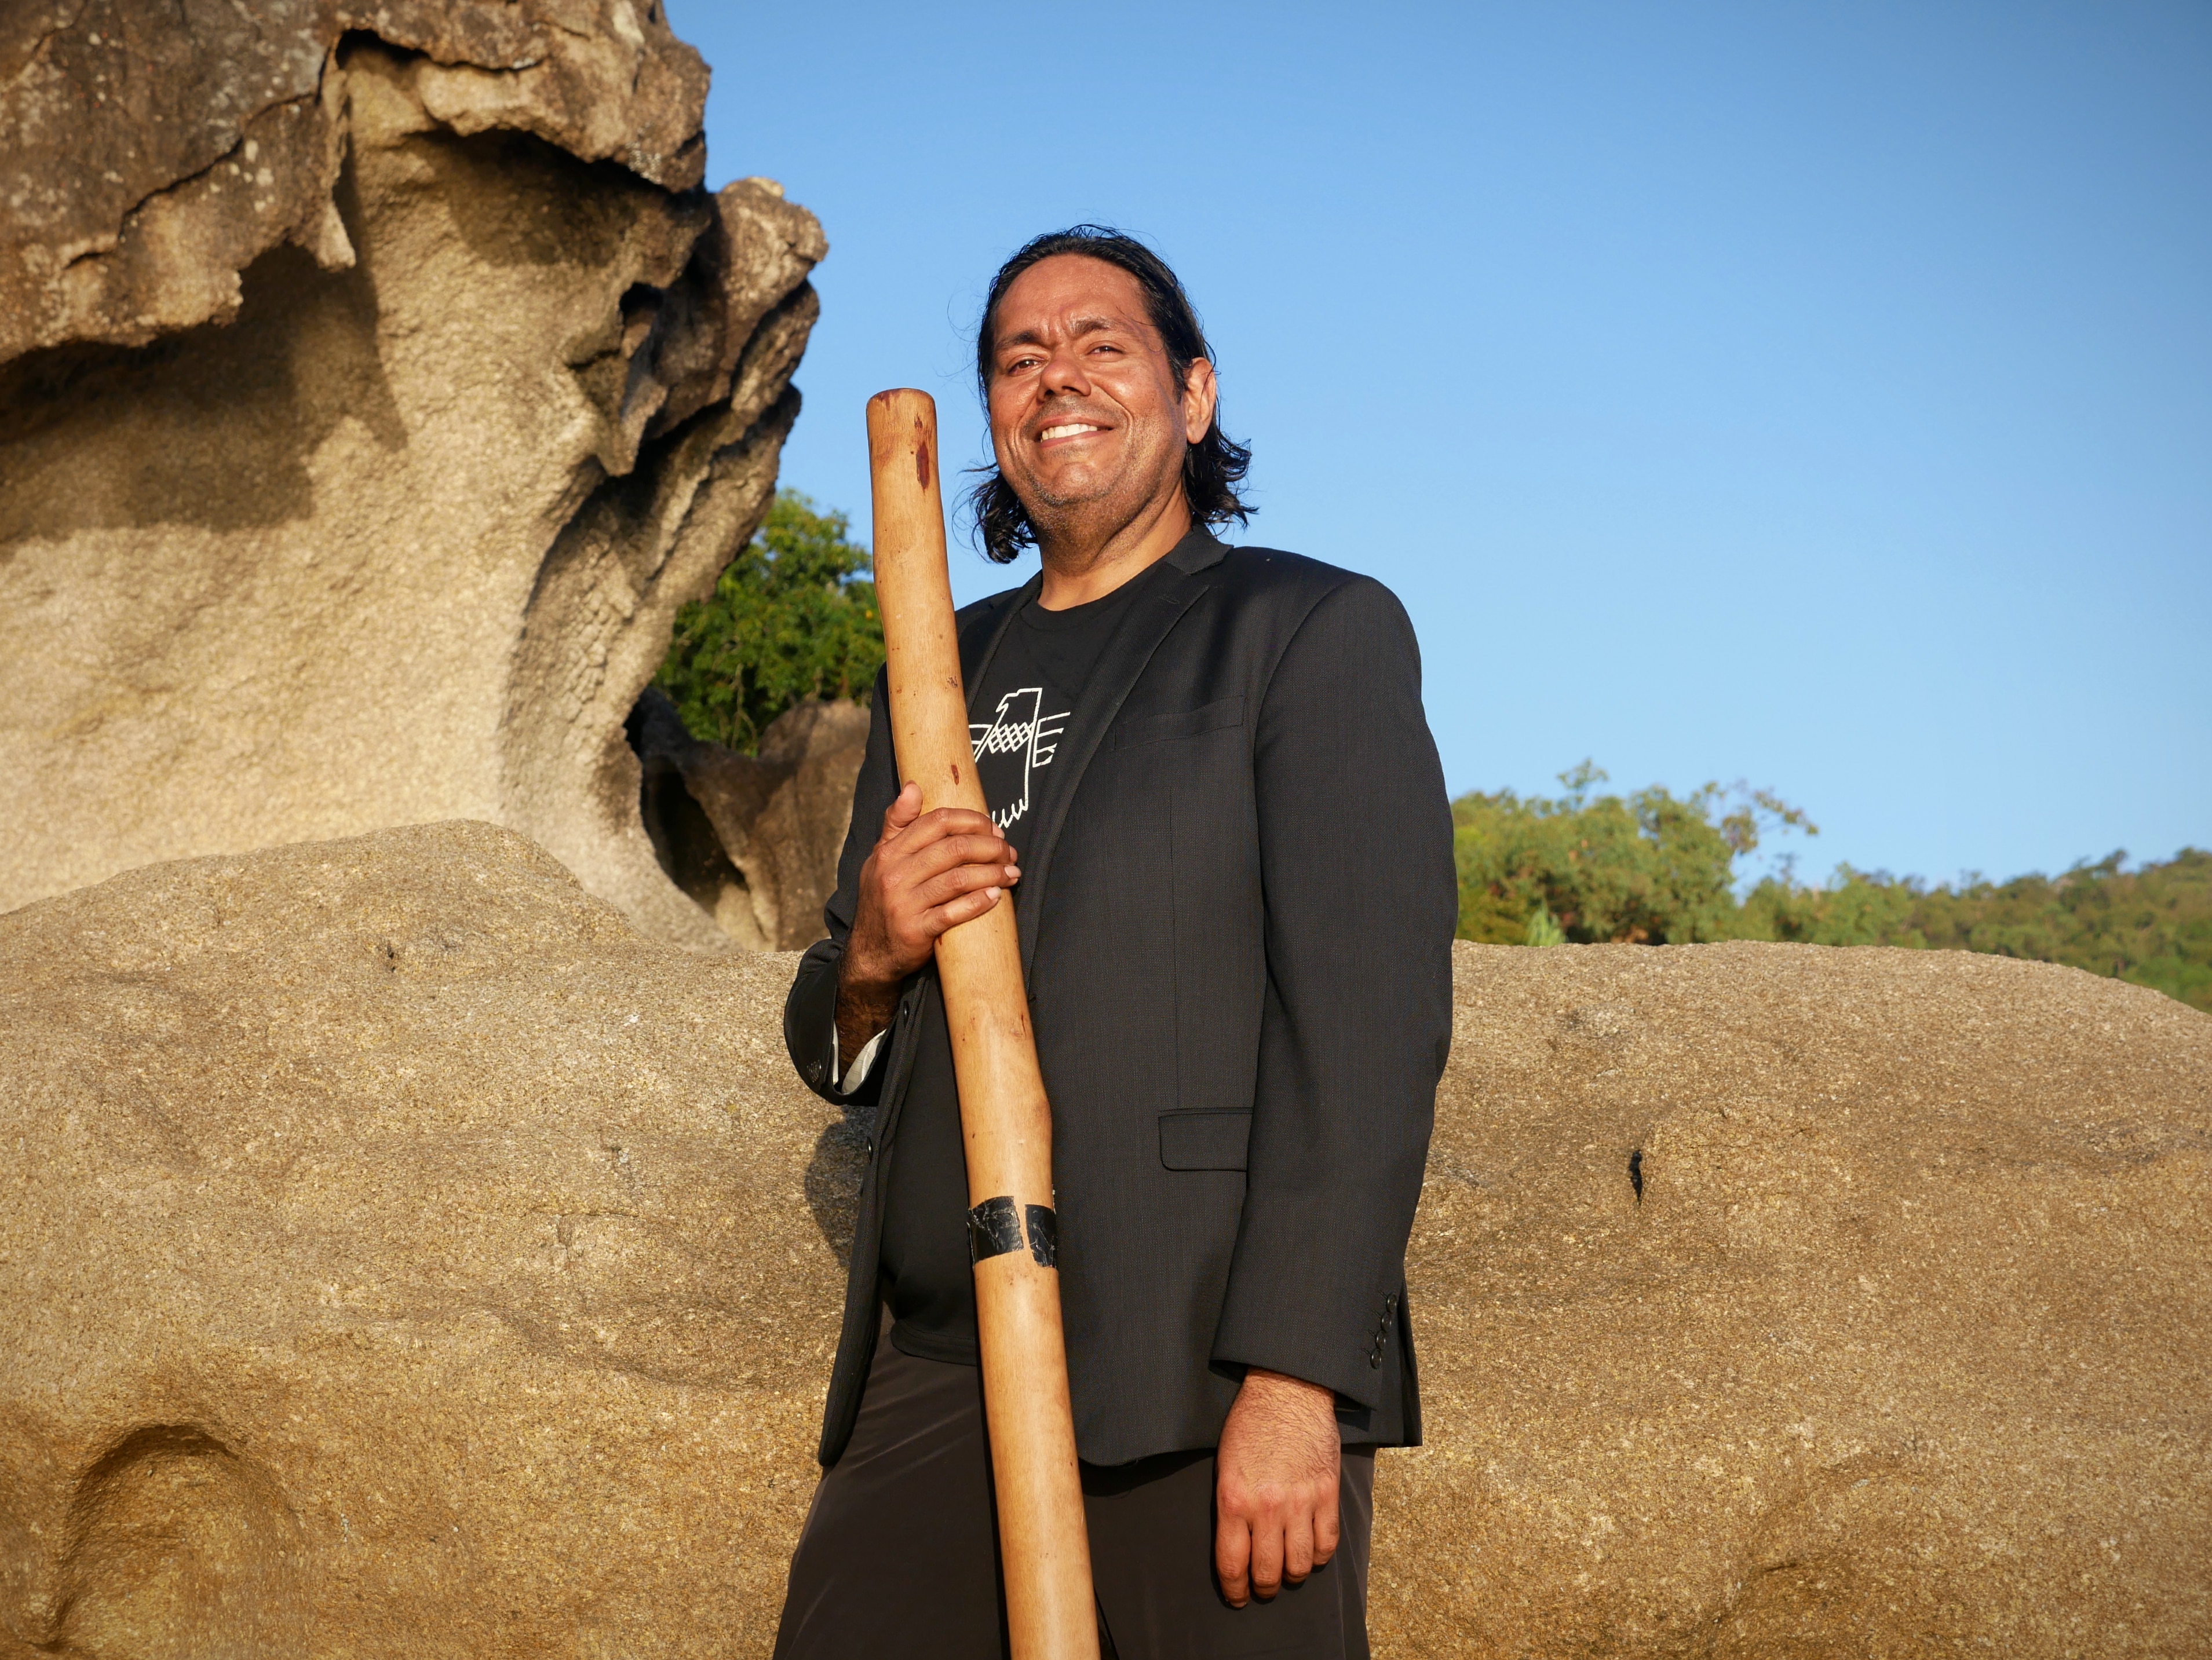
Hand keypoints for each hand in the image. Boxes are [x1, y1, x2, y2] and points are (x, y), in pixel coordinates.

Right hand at [836, 782, 1018, 1064]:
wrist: (869, 954)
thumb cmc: (883, 901)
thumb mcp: (881, 859)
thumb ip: (897, 824)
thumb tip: (913, 786)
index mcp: (888, 852)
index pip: (936, 822)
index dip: (971, 821)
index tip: (993, 828)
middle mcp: (894, 875)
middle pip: (953, 849)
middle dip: (989, 847)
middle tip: (1009, 852)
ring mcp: (904, 904)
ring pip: (957, 879)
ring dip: (992, 874)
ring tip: (1012, 873)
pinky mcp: (916, 931)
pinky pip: (953, 913)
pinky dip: (979, 902)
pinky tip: (997, 896)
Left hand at [1214, 1369, 1339, 1606]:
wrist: (1287, 1390)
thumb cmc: (1249, 1424)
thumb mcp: (1225, 1466)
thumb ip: (1230, 1507)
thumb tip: (1237, 1547)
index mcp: (1234, 1500)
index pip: (1232, 1564)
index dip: (1234, 1590)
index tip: (1237, 1597)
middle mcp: (1267, 1507)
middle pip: (1267, 1571)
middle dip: (1263, 1587)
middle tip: (1262, 1586)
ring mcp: (1301, 1501)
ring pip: (1300, 1564)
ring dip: (1292, 1575)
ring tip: (1287, 1570)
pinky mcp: (1327, 1492)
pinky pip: (1327, 1542)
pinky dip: (1319, 1555)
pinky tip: (1311, 1551)